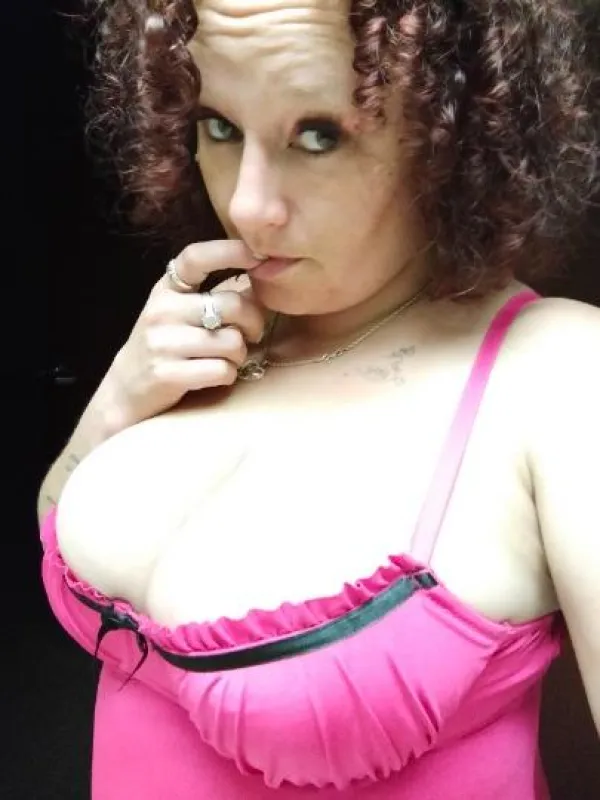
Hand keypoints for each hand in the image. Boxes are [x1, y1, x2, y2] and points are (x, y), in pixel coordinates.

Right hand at [103, 240, 265, 426]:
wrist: (126, 388)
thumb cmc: (166, 345)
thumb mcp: (179, 311)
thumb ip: (214, 296)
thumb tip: (262, 277)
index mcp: (168, 288)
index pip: (196, 258)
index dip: (229, 252)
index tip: (257, 255)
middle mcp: (162, 310)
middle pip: (232, 305)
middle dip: (254, 323)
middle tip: (252, 335)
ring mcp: (162, 342)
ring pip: (233, 342)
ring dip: (240, 355)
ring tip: (226, 358)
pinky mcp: (167, 373)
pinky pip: (222, 371)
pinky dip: (228, 376)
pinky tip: (215, 375)